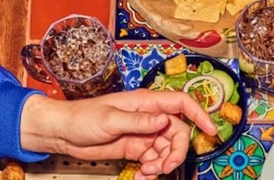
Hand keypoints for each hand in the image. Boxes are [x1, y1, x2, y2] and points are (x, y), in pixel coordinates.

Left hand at [21, 89, 216, 179]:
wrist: (63, 133)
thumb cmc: (83, 117)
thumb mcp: (110, 119)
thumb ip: (139, 121)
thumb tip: (164, 120)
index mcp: (146, 102)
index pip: (181, 103)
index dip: (199, 114)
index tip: (211, 131)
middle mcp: (149, 116)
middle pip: (178, 132)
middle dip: (177, 150)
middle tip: (165, 166)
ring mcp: (143, 132)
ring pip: (167, 147)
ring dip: (163, 162)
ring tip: (149, 172)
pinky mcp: (136, 147)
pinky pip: (155, 158)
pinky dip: (153, 168)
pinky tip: (143, 173)